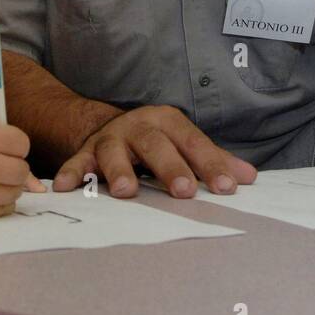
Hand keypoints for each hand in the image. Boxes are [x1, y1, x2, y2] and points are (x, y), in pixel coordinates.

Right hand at [52, 105, 256, 198]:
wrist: (113, 128)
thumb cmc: (158, 143)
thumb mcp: (185, 144)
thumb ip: (213, 161)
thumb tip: (249, 178)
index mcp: (168, 122)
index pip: (193, 142)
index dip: (210, 164)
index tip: (227, 188)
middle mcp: (138, 126)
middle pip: (155, 144)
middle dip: (170, 167)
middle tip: (184, 192)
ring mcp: (111, 138)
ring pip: (114, 151)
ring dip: (118, 171)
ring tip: (125, 192)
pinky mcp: (86, 152)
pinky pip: (76, 162)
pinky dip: (71, 174)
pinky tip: (64, 188)